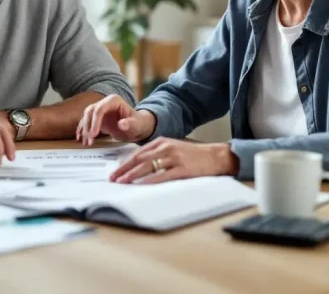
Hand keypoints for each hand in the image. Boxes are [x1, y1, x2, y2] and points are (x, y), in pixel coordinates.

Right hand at [76, 94, 155, 145]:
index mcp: (114, 101)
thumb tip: (122, 124)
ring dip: (84, 130)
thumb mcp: (136, 125)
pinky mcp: (97, 118)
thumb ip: (130, 124)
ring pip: (86, 117)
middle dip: (87, 126)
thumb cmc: (138, 124)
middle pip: (90, 111)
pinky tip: (81, 139)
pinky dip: (83, 131)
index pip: (100, 109)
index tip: (94, 134)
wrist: (136, 127)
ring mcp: (100, 110)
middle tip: (90, 139)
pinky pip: (86, 123)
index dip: (95, 121)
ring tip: (86, 142)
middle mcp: (105, 103)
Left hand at [109, 138, 238, 183]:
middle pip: (139, 160)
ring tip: (123, 183)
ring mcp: (174, 158)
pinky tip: (143, 185)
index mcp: (161, 142)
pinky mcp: (182, 169)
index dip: (124, 163)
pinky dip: (151, 180)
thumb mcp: (173, 148)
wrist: (214, 156)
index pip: (138, 154)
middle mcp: (165, 148)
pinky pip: (163, 175)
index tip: (115, 172)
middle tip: (113, 179)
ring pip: (148, 167)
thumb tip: (138, 166)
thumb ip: (157, 154)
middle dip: (124, 170)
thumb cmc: (193, 155)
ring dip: (133, 175)